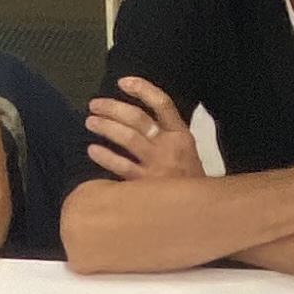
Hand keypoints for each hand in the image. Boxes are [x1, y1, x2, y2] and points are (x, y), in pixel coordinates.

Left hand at [83, 76, 204, 181]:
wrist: (202, 211)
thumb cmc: (188, 180)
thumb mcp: (186, 152)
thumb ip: (165, 134)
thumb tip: (132, 117)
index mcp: (181, 134)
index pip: (162, 103)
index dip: (142, 89)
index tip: (122, 82)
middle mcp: (170, 146)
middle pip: (138, 119)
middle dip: (113, 108)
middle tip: (94, 105)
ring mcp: (158, 165)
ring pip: (128, 138)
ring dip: (106, 127)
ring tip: (90, 122)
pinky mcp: (146, 185)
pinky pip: (121, 166)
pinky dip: (106, 157)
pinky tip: (93, 150)